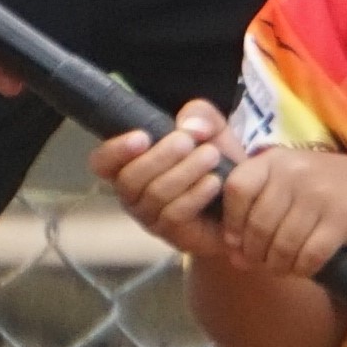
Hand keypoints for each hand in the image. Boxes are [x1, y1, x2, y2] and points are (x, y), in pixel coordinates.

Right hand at [96, 101, 238, 256]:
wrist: (243, 201)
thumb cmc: (217, 161)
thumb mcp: (212, 129)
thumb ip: (200, 114)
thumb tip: (189, 125)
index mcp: (130, 162)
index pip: (102, 162)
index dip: (115, 150)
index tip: (142, 137)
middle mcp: (132, 192)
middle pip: (129, 179)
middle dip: (159, 156)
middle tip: (187, 141)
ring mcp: (149, 216)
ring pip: (154, 194)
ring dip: (184, 172)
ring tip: (211, 155)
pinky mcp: (171, 233)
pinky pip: (174, 214)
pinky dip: (195, 194)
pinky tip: (214, 181)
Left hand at [213, 141, 346, 279]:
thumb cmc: (335, 189)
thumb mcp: (295, 181)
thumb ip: (261, 209)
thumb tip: (233, 255)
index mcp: (278, 159)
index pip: (236, 188)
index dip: (232, 222)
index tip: (239, 242)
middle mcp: (296, 172)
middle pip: (257, 224)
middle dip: (257, 254)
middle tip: (266, 263)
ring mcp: (319, 195)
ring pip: (281, 245)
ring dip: (280, 265)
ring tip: (286, 266)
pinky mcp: (342, 219)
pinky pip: (308, 256)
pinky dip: (304, 269)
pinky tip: (308, 266)